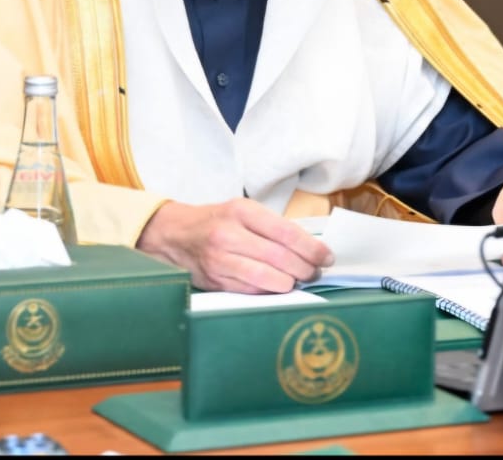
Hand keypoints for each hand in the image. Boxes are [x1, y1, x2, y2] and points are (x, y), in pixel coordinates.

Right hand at [137, 198, 334, 293]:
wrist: (176, 235)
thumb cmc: (218, 221)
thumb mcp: (243, 211)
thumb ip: (273, 226)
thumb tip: (311, 247)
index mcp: (241, 211)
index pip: (286, 232)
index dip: (311, 248)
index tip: (326, 257)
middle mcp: (229, 235)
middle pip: (280, 257)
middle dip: (305, 268)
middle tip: (315, 272)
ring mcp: (220, 260)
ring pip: (268, 278)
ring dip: (290, 282)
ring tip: (298, 279)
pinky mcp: (216, 282)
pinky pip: (253, 291)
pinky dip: (270, 290)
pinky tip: (277, 285)